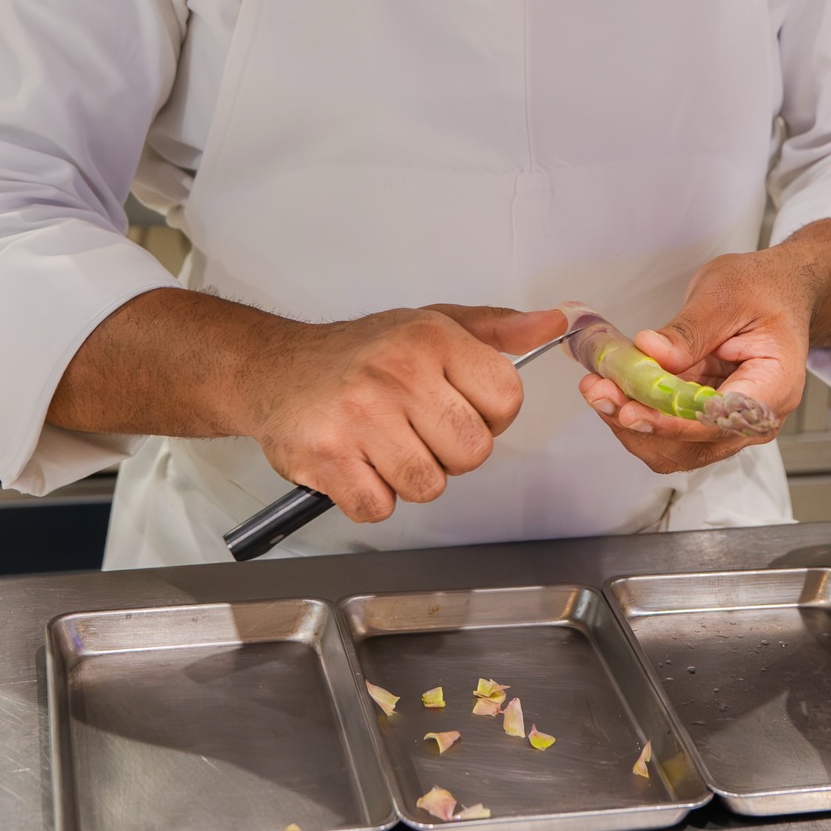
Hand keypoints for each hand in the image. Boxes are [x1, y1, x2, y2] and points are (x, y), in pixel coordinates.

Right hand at [239, 303, 567, 523]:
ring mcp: (361, 416)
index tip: (461, 406)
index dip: (489, 415)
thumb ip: (497, 329)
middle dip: (451, 451)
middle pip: (472, 451)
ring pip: (429, 485)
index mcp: (432, 337)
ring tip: (385, 444)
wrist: (276, 369)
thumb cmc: (363, 352)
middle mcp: (398, 372)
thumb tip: (554, 323)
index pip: (506, 399)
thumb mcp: (433, 323)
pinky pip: (379, 507)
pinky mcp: (327, 457)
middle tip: (418, 428)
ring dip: (410, 476)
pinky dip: (371, 496)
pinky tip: (357, 463)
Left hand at [577, 242, 817, 475]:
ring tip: (599, 390)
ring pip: (676, 446)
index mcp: (774, 385)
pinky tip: (614, 390)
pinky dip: (639, 413)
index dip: (671, 421)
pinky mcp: (707, 418)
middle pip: (692, 443)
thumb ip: (690, 330)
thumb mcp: (725, 295)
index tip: (631, 410)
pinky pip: (671, 430)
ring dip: (633, 423)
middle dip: (641, 423)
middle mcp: (755, 417)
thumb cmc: (763, 290)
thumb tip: (653, 352)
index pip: (719, 419)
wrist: (776, 292)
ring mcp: (731, 423)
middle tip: (601, 392)